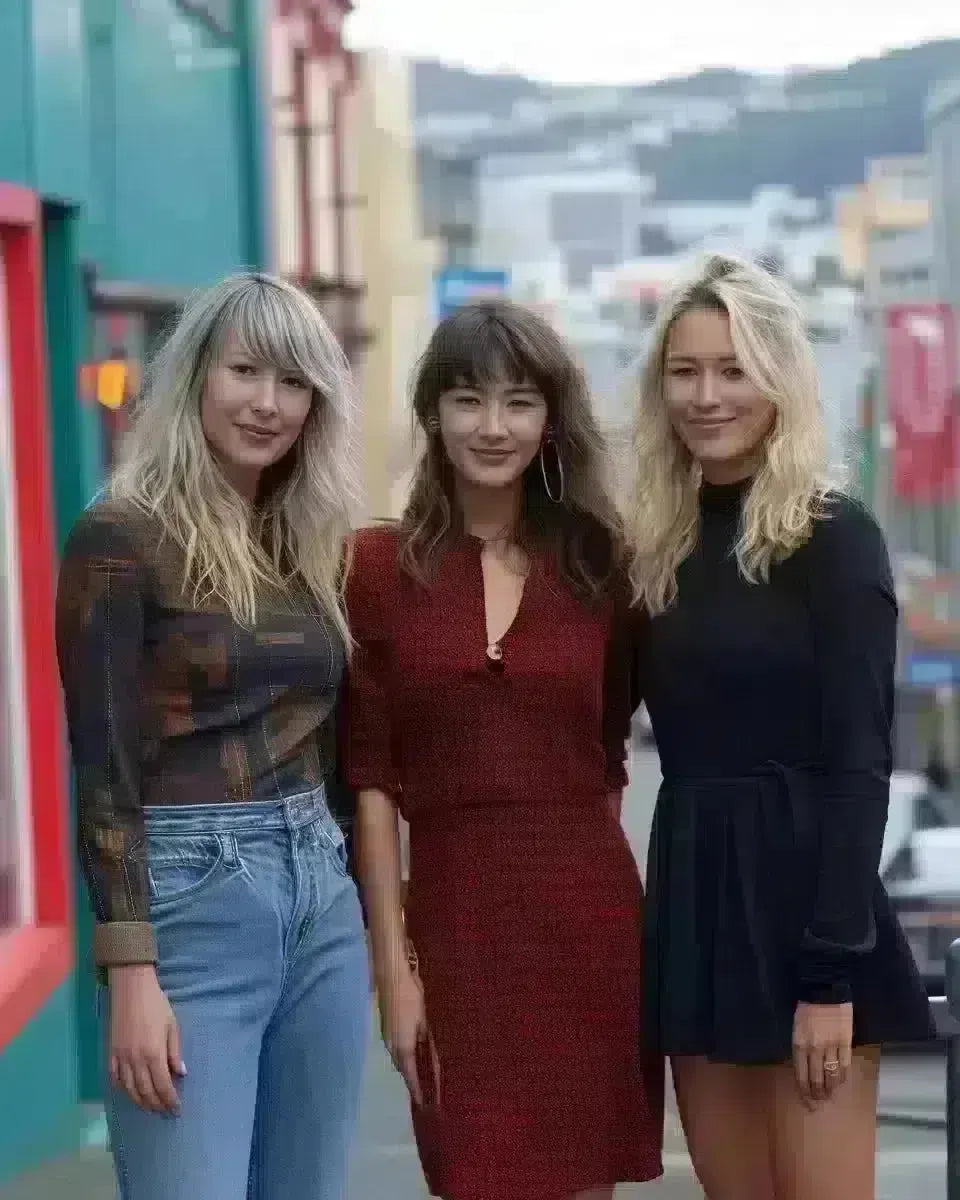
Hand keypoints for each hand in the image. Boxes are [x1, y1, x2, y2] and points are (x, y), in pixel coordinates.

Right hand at [108, 965, 185, 1114]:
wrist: (131, 989)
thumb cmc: (156, 1005)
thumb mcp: (172, 1026)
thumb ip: (175, 1052)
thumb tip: (181, 1074)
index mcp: (154, 1054)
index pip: (163, 1085)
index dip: (170, 1100)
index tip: (176, 1109)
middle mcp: (136, 1061)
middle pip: (145, 1091)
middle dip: (156, 1104)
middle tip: (164, 1112)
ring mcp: (121, 1058)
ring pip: (129, 1089)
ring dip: (140, 1101)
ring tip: (149, 1107)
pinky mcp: (111, 1053)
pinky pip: (115, 1077)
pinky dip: (122, 1089)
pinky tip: (128, 1092)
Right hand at [379, 960, 440, 1107]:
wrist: (392, 975)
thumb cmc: (410, 998)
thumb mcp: (425, 1022)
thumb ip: (428, 1044)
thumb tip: (435, 1065)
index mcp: (402, 1047)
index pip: (410, 1076)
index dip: (417, 1090)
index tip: (424, 1103)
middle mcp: (392, 1046)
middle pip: (402, 1069)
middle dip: (412, 1080)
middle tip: (427, 1090)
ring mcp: (387, 1036)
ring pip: (398, 1058)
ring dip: (408, 1067)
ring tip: (422, 1074)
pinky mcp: (387, 1026)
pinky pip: (396, 1047)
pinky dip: (405, 1054)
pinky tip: (415, 1051)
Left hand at [791, 1000, 852, 1109]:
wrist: (823, 990)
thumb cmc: (807, 1009)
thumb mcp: (796, 1029)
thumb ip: (800, 1049)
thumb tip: (805, 1069)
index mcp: (799, 1045)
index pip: (801, 1076)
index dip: (804, 1093)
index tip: (806, 1103)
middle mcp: (814, 1049)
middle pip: (816, 1080)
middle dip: (817, 1096)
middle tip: (818, 1105)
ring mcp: (830, 1047)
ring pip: (831, 1076)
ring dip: (830, 1090)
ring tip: (829, 1096)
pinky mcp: (845, 1043)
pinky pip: (844, 1066)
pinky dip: (842, 1077)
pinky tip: (840, 1082)